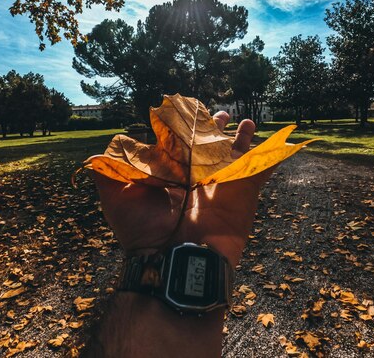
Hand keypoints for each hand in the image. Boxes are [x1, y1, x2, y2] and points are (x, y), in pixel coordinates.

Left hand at [92, 112, 270, 266]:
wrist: (175, 259)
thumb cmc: (143, 231)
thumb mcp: (116, 198)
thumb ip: (105, 175)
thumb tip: (94, 155)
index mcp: (173, 180)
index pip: (181, 149)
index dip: (184, 131)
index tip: (185, 114)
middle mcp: (199, 182)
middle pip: (211, 149)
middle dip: (215, 131)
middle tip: (219, 114)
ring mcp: (223, 187)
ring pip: (237, 156)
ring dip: (242, 138)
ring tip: (246, 122)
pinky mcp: (244, 193)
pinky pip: (262, 170)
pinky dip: (272, 155)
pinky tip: (278, 141)